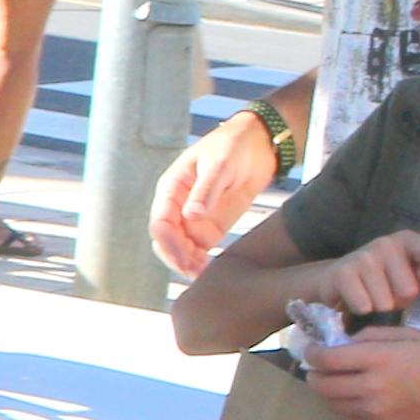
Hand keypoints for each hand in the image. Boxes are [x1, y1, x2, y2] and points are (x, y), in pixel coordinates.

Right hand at [150, 108, 274, 276]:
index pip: (160, 222)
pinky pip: (199, 249)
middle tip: (195, 272)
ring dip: (188, 263)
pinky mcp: (212, 226)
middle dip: (176, 257)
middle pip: (166, 240)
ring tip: (204, 274)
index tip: (184, 259)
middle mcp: (178, 206)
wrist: (259, 145)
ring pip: (181, 248)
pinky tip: (210, 270)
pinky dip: (202, 262)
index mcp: (172, 189)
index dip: (169, 243)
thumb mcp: (219, 164)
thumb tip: (190, 216)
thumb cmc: (233, 146)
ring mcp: (194, 218)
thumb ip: (205, 191)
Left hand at [302, 326, 419, 419]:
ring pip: (333, 403)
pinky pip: (349, 417)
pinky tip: (356, 397)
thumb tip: (344, 342)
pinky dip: (345, 406)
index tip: (312, 350)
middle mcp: (371, 388)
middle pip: (323, 384)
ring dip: (328, 391)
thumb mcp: (409, 336)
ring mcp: (375, 412)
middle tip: (319, 367)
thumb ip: (372, 336)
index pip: (327, 359)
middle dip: (315, 374)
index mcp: (378, 360)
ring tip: (337, 382)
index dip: (313, 353)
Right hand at [315, 228, 419, 318]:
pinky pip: (365, 305)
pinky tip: (357, 302)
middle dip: (402, 300)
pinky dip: (363, 310)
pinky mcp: (342, 273)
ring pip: (387, 302)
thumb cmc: (385, 281)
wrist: (338, 283)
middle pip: (409, 288)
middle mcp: (386, 242)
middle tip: (392, 295)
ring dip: (381, 307)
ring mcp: (363, 256)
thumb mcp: (417, 275)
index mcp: (408, 239)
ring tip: (373, 298)